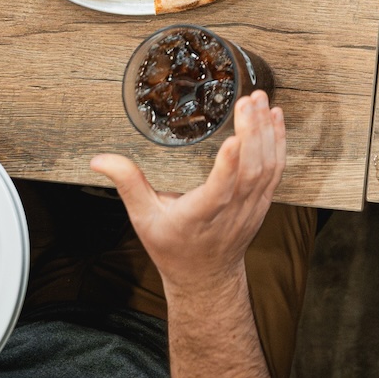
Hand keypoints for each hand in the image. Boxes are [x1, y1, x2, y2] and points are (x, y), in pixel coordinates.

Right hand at [92, 90, 285, 288]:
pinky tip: (277, 118)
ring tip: (261, 100)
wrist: (205, 277)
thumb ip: (127, 184)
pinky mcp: (263, 201)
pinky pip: (276, 170)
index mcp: (202, 215)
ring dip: (267, 132)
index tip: (233, 139)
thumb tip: (99, 160)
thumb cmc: (173, 247)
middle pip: (251, 172)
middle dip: (253, 134)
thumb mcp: (144, 219)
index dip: (228, 167)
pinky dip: (278, 142)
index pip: (219, 191)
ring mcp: (252, 207)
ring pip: (267, 167)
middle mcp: (232, 211)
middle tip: (249, 101)